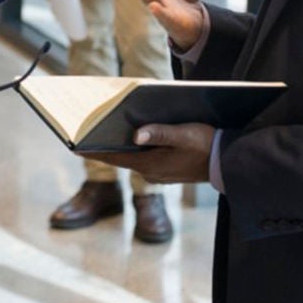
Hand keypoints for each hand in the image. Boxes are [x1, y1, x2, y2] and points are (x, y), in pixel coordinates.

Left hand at [80, 122, 215, 184]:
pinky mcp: (166, 170)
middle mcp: (151, 172)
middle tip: (85, 131)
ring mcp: (158, 173)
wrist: (228, 164)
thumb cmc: (207, 145)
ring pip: (132, 157)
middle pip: (120, 156)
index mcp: (151, 164)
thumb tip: (135, 134)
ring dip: (120, 145)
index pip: (114, 157)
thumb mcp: (185, 134)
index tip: (74, 146)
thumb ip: (160, 133)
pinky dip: (134, 148)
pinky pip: (144, 158)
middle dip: (104, 144)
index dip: (93, 151)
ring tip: (103, 130)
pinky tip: (131, 135)